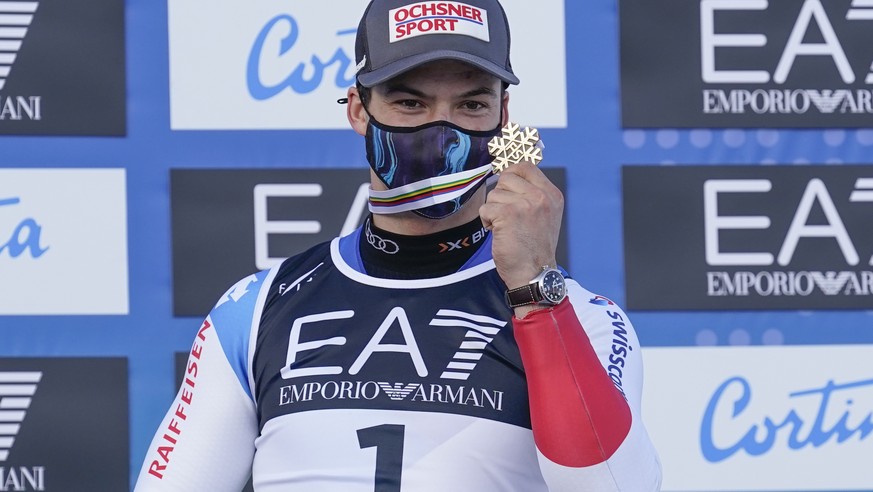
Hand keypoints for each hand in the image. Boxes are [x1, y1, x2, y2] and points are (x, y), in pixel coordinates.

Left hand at [479, 162, 563, 294]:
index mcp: (552, 194)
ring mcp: (525, 204)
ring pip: (494, 194)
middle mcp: (541, 196)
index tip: (506, 188)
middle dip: (500, 196)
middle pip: (506, 178)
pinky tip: (499, 232)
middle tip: (507, 215)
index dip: (511, 174)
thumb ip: (532, 195)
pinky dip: (487, 221)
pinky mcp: (508, 214)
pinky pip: (486, 208)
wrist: (535, 273)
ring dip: (493, 211)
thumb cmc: (534, 247)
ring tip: (506, 227)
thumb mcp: (544, 215)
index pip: (526, 166)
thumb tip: (508, 176)